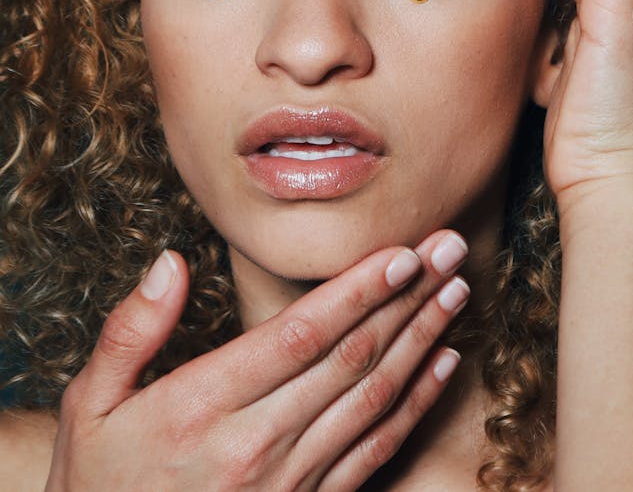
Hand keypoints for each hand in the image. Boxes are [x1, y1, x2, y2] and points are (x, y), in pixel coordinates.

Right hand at [45, 230, 468, 490]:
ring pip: (372, 401)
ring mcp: (288, 483)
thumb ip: (130, 332)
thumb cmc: (100, 484)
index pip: (300, 337)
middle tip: (450, 249)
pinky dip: (415, 405)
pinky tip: (442, 365)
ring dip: (421, 342)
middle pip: (349, 360)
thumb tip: (171, 263)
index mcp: (202, 406)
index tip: (402, 252)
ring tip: (456, 293)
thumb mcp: (89, 407)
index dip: (357, 292)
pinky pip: (373, 452)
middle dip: (407, 299)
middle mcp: (255, 445)